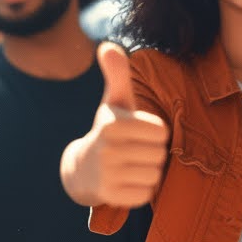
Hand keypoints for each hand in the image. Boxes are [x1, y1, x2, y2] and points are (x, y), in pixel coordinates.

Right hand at [66, 43, 168, 207]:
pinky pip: (146, 195)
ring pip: (155, 176)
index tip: (135, 133)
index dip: (152, 133)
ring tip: (128, 167)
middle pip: (159, 154)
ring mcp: (107, 174)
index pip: (160, 132)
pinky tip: (125, 182)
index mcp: (112, 124)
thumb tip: (107, 45)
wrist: (80, 169)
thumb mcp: (113, 102)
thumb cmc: (107, 131)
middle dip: (150, 154)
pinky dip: (140, 190)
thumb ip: (117, 73)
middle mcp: (107, 149)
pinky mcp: (110, 195)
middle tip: (131, 152)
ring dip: (147, 173)